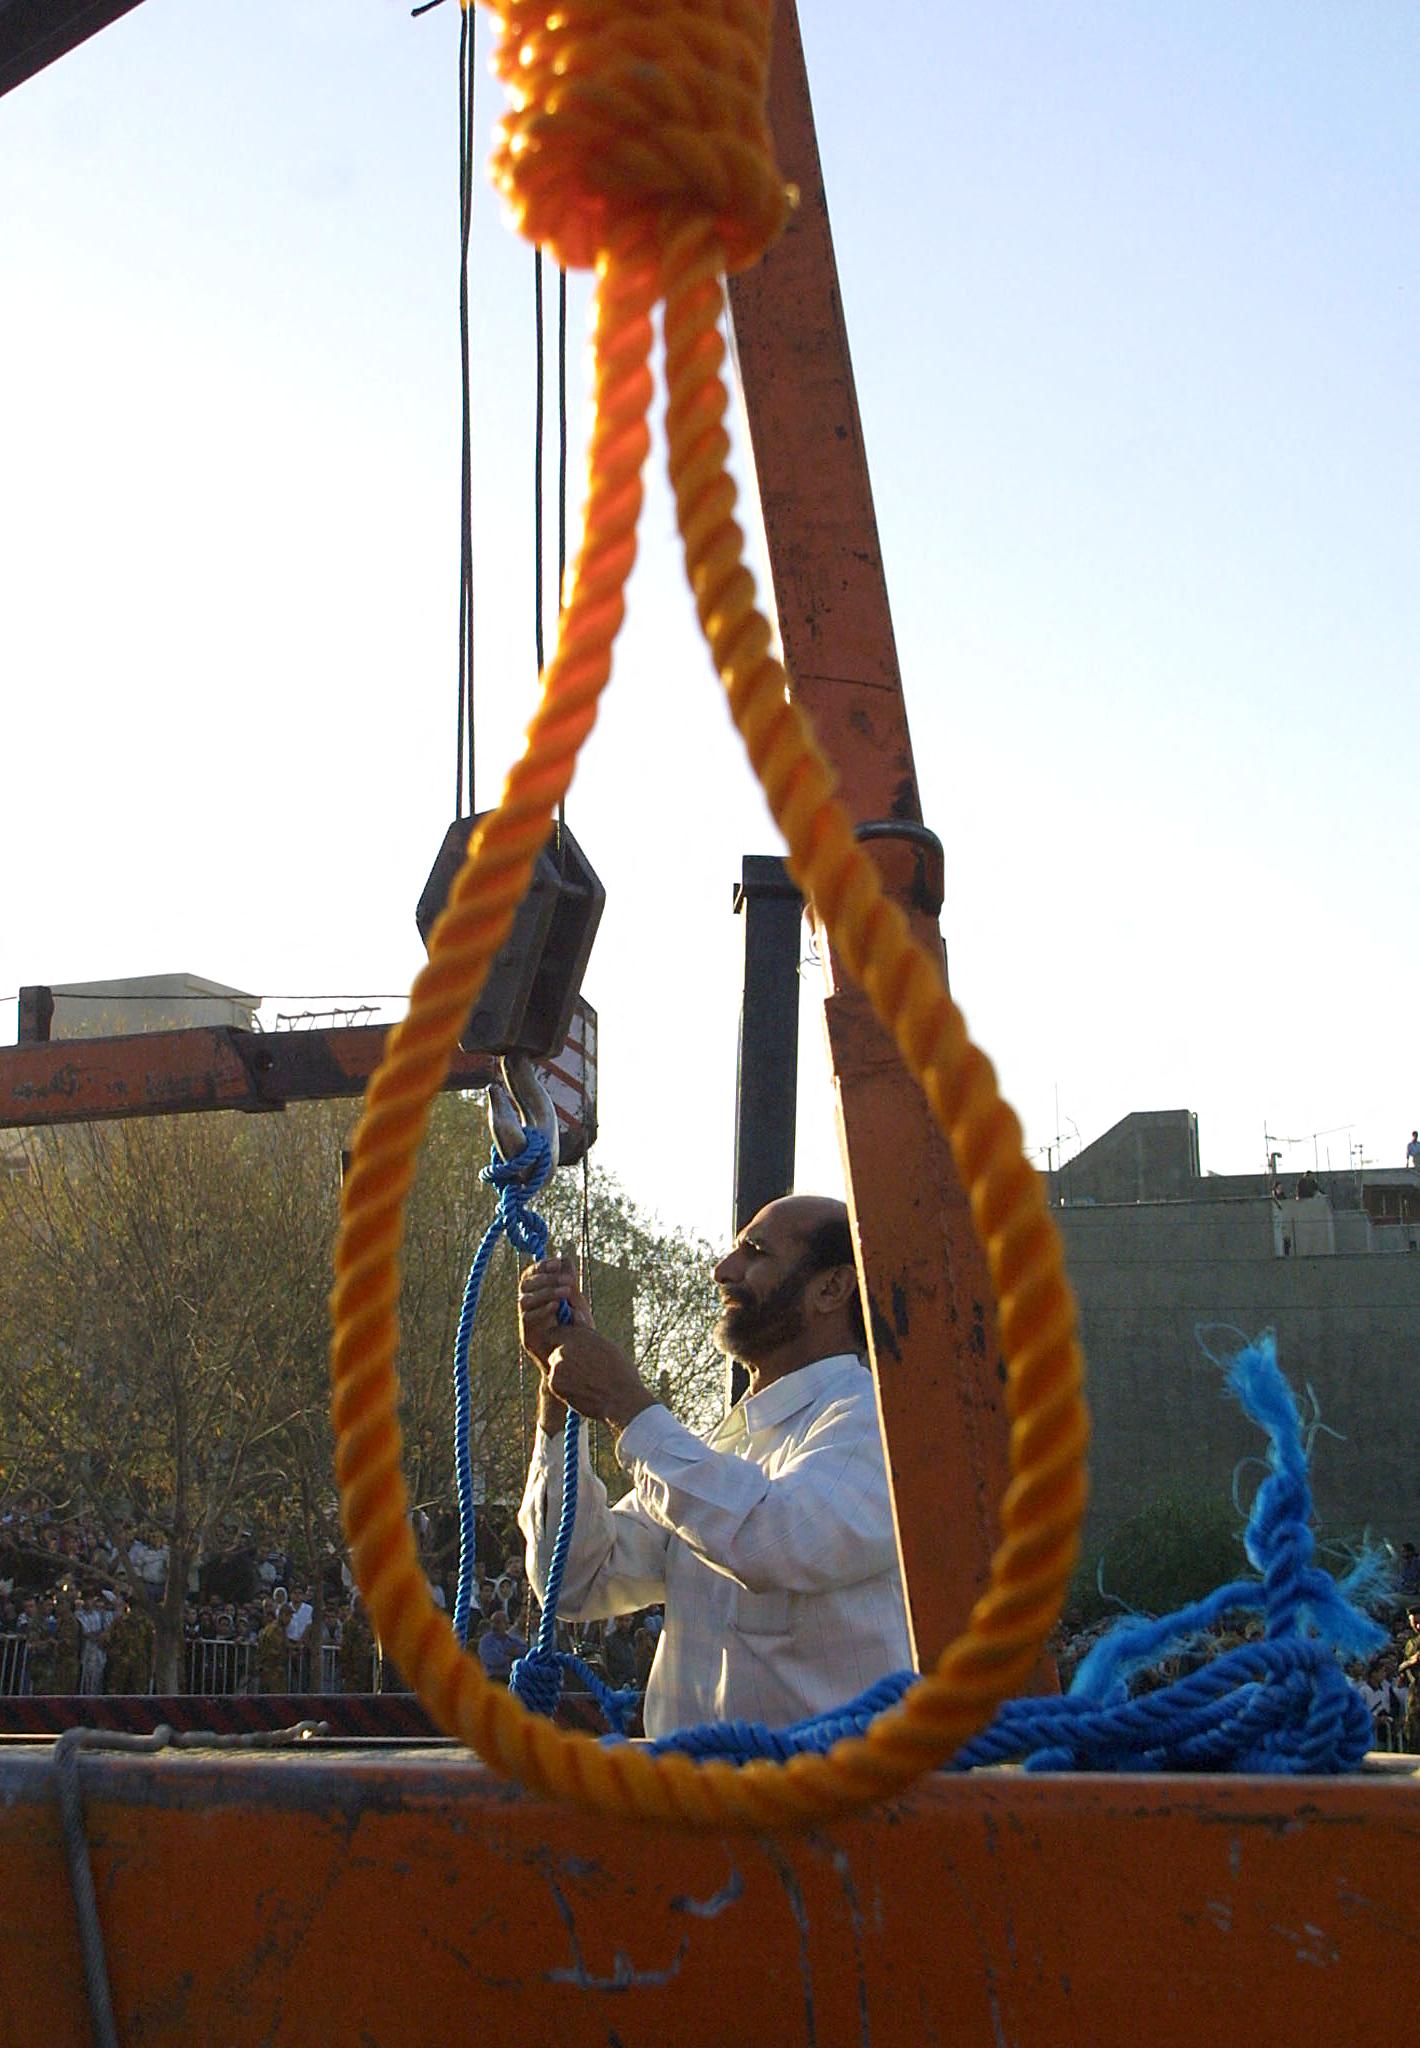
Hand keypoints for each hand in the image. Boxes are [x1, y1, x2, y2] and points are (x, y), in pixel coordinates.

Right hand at [518, 1253, 591, 1369]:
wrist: (575, 1362)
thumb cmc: (577, 1331)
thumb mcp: (576, 1303)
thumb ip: (569, 1283)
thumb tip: (564, 1259)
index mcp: (538, 1294)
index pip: (532, 1274)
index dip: (542, 1266)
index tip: (557, 1263)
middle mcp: (527, 1305)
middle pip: (526, 1284)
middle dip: (547, 1279)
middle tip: (568, 1281)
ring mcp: (525, 1320)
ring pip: (525, 1300)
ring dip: (546, 1292)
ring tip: (566, 1292)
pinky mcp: (526, 1335)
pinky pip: (527, 1318)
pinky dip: (542, 1310)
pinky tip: (557, 1306)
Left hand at [547, 1327, 656, 1432]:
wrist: (621, 1400)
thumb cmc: (620, 1372)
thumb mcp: (606, 1346)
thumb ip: (585, 1331)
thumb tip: (575, 1313)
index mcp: (579, 1335)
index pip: (557, 1331)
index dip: (562, 1340)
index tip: (570, 1350)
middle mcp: (565, 1348)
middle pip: (554, 1349)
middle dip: (563, 1358)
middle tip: (580, 1371)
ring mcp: (558, 1366)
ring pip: (555, 1367)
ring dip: (564, 1373)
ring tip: (585, 1383)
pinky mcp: (554, 1383)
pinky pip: (554, 1383)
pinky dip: (564, 1387)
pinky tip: (581, 1392)